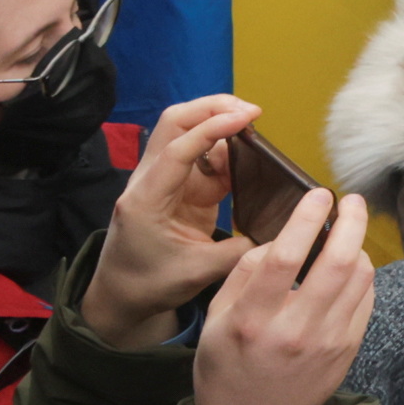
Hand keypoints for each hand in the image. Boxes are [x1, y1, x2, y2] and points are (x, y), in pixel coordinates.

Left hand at [83, 94, 263, 343]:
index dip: (213, 128)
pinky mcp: (179, 187)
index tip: (248, 117)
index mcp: (147, 200)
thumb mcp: (198, 273)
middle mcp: (149, 181)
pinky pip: (202, 155)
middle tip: (252, 112)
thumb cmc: (150, 285)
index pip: (178, 150)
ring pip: (187, 133)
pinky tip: (248, 152)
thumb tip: (282, 234)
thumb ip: (242, 252)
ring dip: (220, 123)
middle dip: (213, 108)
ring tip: (254, 128)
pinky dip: (226, 147)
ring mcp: (164, 181)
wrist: (121, 297)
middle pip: (175, 123)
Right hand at [192, 188, 376, 404]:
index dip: (306, 218)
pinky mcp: (348, 348)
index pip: (285, 256)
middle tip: (351, 200)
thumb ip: (243, 274)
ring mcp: (327, 341)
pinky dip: (362, 274)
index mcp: (252, 320)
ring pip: (360, 276)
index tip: (318, 194)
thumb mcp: (216, 321)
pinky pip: (367, 297)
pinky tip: (350, 266)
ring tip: (348, 232)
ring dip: (359, 244)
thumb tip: (279, 239)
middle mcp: (294, 329)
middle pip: (338, 261)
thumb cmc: (227, 367)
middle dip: (351, 220)